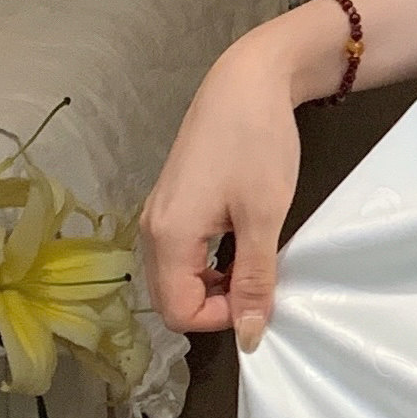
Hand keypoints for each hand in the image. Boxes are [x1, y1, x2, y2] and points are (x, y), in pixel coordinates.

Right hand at [137, 37, 306, 353]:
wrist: (248, 81)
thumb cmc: (257, 142)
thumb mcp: (264, 217)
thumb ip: (254, 280)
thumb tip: (248, 336)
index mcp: (168, 235)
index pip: (178, 312)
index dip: (220, 318)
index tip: (259, 297)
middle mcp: (152, 228)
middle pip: (172, 297)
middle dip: (216, 304)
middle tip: (261, 280)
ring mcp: (159, 213)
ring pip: (178, 276)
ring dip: (216, 282)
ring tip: (256, 258)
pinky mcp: (173, 202)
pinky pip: (183, 252)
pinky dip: (212, 261)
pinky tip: (243, 241)